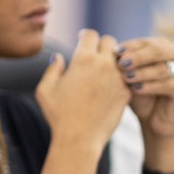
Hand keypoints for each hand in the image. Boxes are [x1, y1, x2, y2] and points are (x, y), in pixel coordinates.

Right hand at [35, 29, 130, 152]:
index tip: (83, 40)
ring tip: (106, 70)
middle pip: (109, 41)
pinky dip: (122, 77)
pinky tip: (113, 85)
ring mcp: (118, 78)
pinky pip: (128, 76)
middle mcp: (103, 64)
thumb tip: (59, 58)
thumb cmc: (58, 116)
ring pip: (122, 58)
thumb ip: (52, 69)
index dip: (85, 36)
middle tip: (96, 55)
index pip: (90, 34)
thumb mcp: (45, 90)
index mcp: (82, 59)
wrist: (79, 139)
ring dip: (114, 61)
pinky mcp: (127, 92)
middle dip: (102, 46)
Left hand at [116, 37, 173, 142]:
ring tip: (126, 78)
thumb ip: (124, 62)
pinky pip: (169, 84)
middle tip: (121, 64)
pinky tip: (137, 89)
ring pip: (162, 68)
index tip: (115, 52)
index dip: (130, 46)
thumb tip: (113, 51)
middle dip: (137, 57)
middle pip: (158, 50)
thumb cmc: (139, 92)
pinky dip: (151, 86)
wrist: (152, 118)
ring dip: (142, 73)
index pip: (146, 41)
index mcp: (164, 45)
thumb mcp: (129, 74)